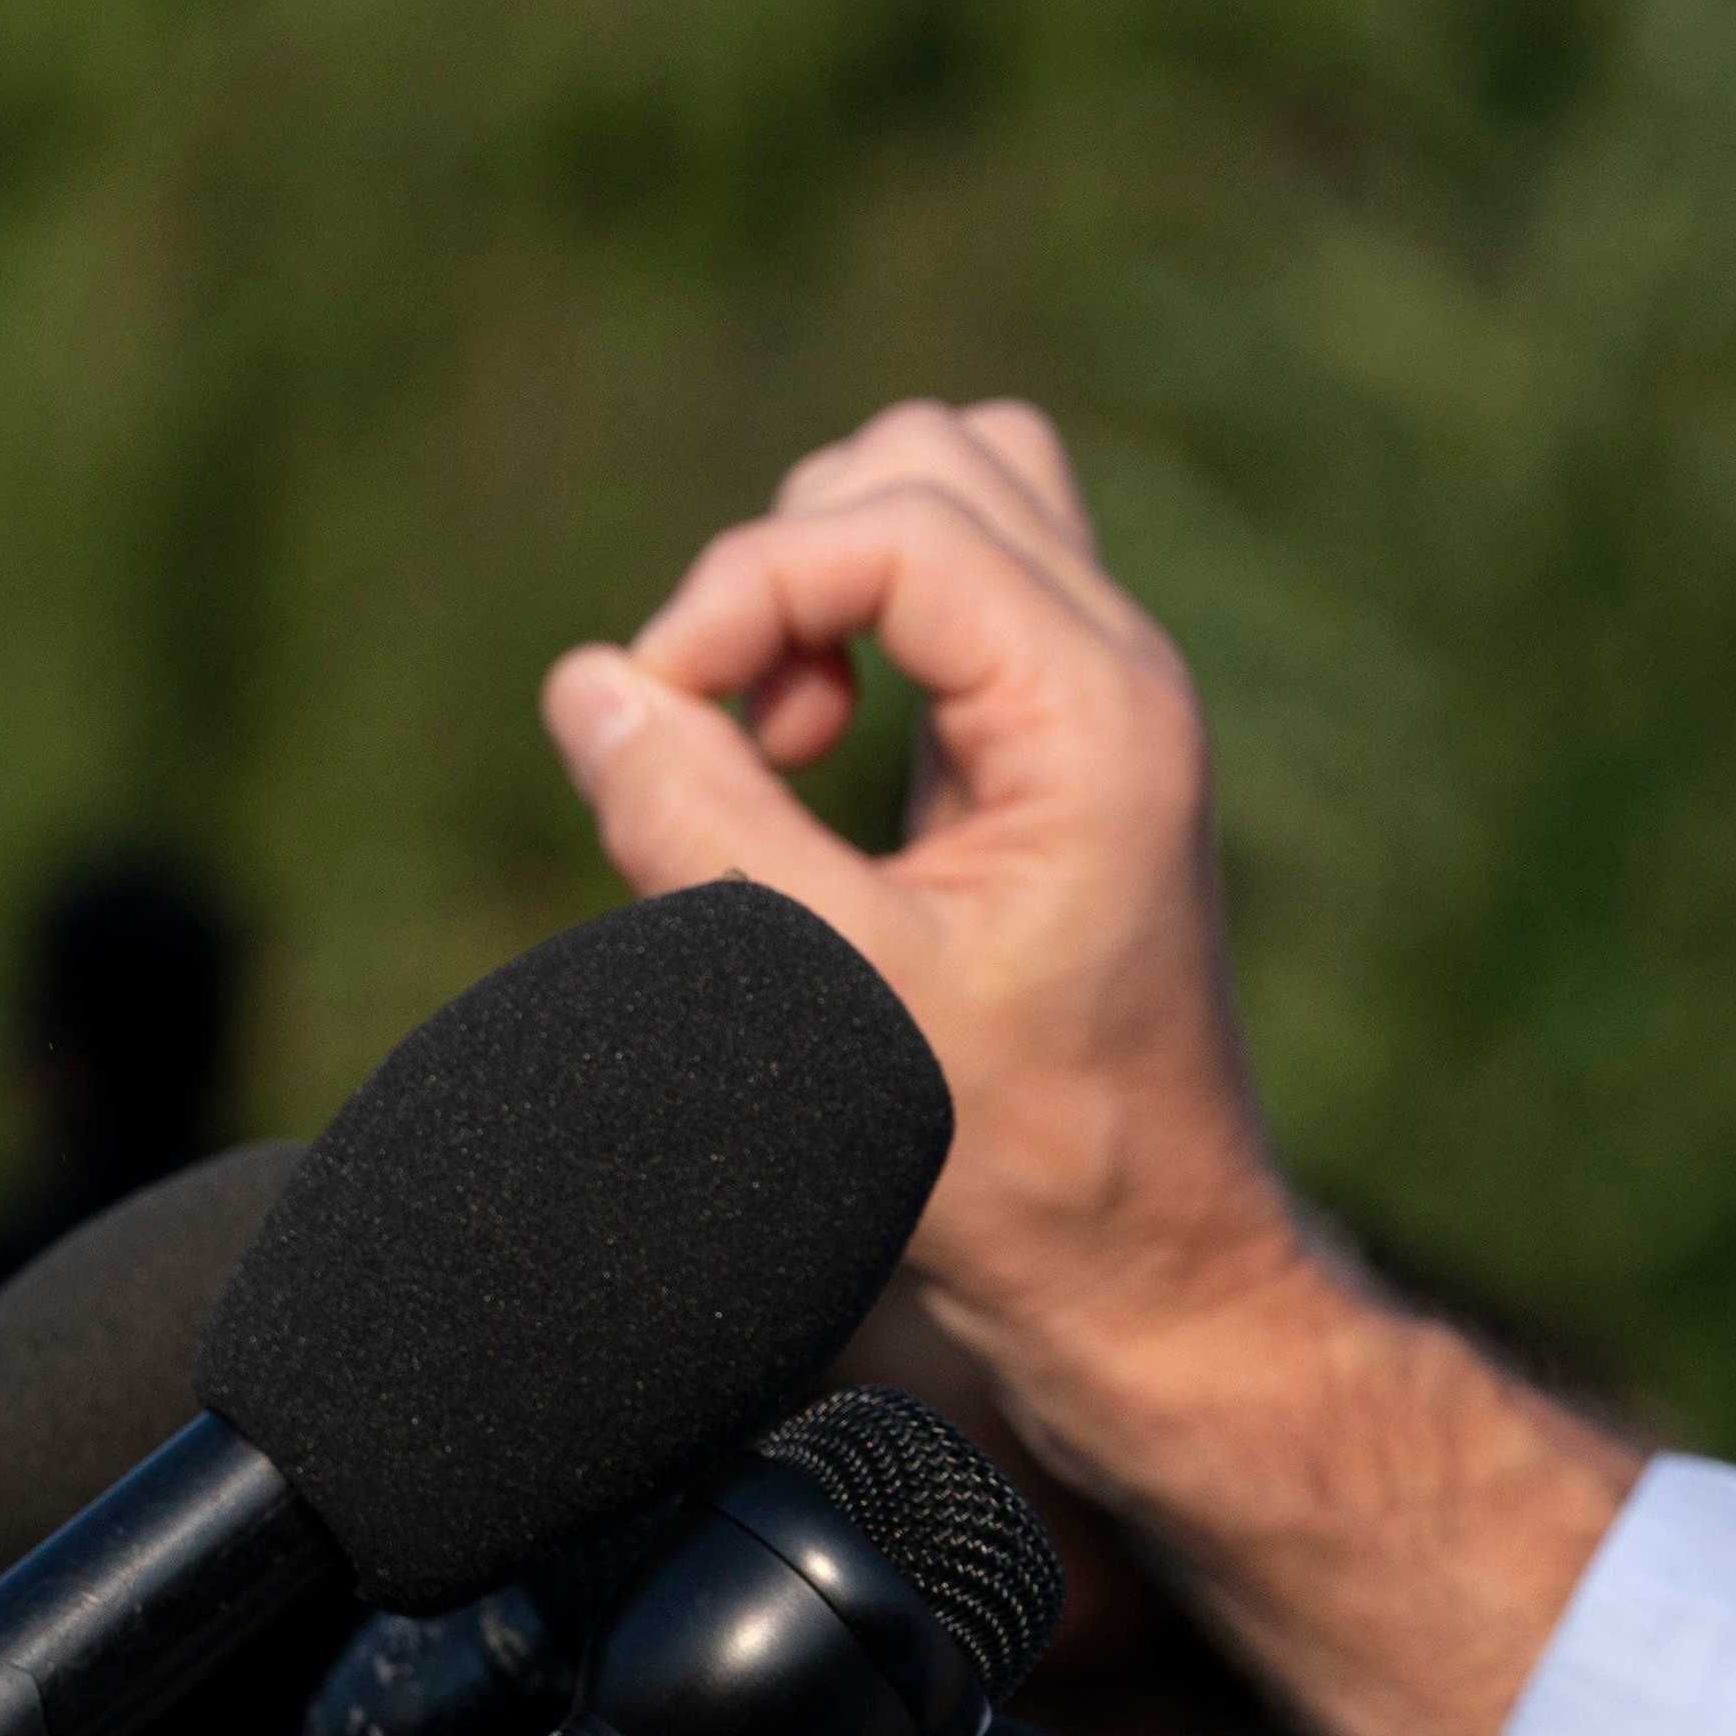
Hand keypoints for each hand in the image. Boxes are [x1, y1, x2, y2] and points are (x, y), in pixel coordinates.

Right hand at [544, 399, 1640, 1735]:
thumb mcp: (834, 999)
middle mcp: (1117, 677)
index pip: (896, 515)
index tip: (663, 713)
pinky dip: (849, 634)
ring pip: (952, 505)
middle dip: (790, 559)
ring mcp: (1094, 705)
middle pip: (937, 463)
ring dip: (821, 580)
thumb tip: (593, 684)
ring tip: (773, 736)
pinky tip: (804, 762)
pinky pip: (944, 600)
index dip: (745, 585)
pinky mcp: (1048, 750)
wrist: (1142, 1272)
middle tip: (741, 729)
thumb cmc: (1021, 1165)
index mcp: (1099, 711)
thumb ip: (705, 826)